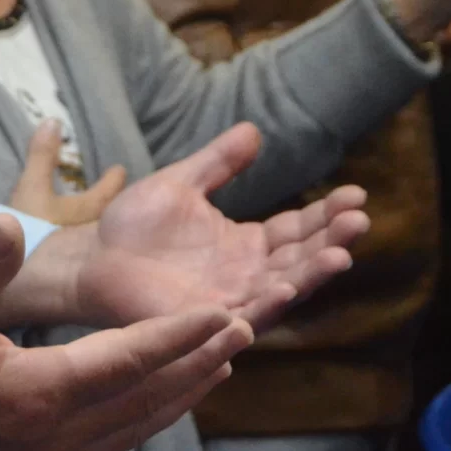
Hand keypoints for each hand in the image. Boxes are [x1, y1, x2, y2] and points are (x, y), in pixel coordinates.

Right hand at [0, 217, 252, 450]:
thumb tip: (9, 223)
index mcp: (37, 392)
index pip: (128, 358)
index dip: (180, 333)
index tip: (227, 312)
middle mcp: (55, 437)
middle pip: (147, 398)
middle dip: (199, 362)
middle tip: (246, 329)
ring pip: (135, 428)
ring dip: (180, 395)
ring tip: (219, 364)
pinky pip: (111, 448)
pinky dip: (144, 421)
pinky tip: (157, 404)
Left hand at [18, 123, 368, 333]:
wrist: (91, 256)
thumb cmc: (134, 224)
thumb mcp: (182, 183)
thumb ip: (218, 162)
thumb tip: (254, 130)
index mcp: (246, 244)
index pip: (298, 229)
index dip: (327, 213)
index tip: (356, 194)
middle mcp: (246, 275)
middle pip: (301, 260)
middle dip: (331, 241)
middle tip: (359, 220)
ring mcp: (228, 300)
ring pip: (282, 289)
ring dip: (311, 274)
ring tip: (339, 255)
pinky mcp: (203, 320)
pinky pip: (241, 316)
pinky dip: (265, 304)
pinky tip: (285, 289)